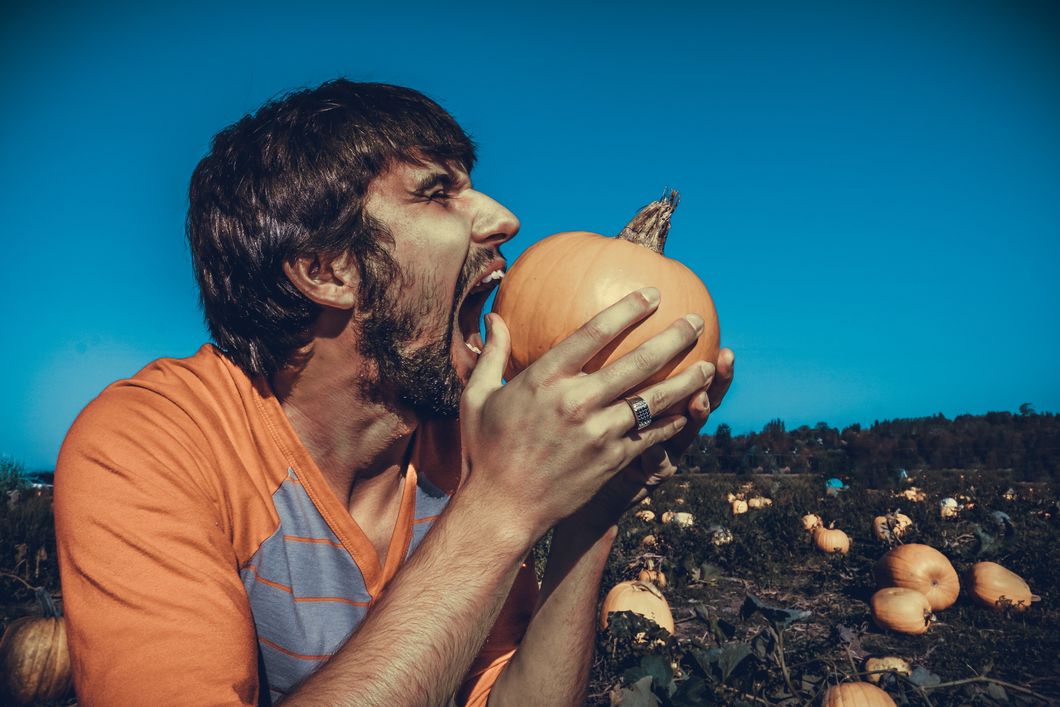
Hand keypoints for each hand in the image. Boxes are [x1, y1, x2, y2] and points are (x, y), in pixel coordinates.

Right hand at [457, 288, 714, 540]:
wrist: (501, 509)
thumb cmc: (485, 451)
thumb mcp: (478, 397)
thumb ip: (491, 355)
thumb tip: (495, 318)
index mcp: (544, 380)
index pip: (593, 333)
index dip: (626, 310)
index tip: (651, 295)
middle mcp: (576, 402)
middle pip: (636, 362)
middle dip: (672, 339)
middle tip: (695, 322)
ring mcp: (597, 433)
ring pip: (653, 400)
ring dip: (686, 381)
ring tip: (710, 366)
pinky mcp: (610, 460)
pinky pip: (650, 436)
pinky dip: (672, 422)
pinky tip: (689, 411)